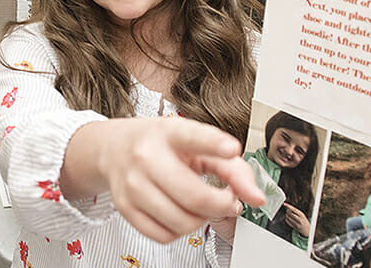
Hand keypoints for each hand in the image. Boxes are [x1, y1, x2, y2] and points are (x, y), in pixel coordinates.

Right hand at [94, 117, 263, 243]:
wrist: (115, 148)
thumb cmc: (159, 144)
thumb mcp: (195, 143)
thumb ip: (232, 167)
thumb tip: (256, 197)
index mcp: (169, 133)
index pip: (192, 137)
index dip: (214, 143)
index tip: (231, 147)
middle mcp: (147, 157)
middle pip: (195, 197)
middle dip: (222, 205)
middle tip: (228, 200)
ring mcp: (133, 184)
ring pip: (182, 222)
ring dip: (201, 220)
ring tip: (201, 206)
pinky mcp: (125, 207)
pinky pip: (163, 236)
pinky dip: (179, 231)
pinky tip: (180, 213)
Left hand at [283, 203, 309, 235]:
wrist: (307, 229)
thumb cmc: (303, 220)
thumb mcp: (302, 215)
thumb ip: (295, 211)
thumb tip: (287, 207)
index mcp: (302, 215)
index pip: (294, 209)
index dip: (289, 206)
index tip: (285, 204)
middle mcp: (300, 219)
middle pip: (291, 214)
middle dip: (287, 211)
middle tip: (287, 210)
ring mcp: (298, 224)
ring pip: (289, 218)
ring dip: (286, 215)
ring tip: (287, 214)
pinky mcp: (295, 228)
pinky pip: (288, 222)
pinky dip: (286, 219)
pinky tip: (288, 219)